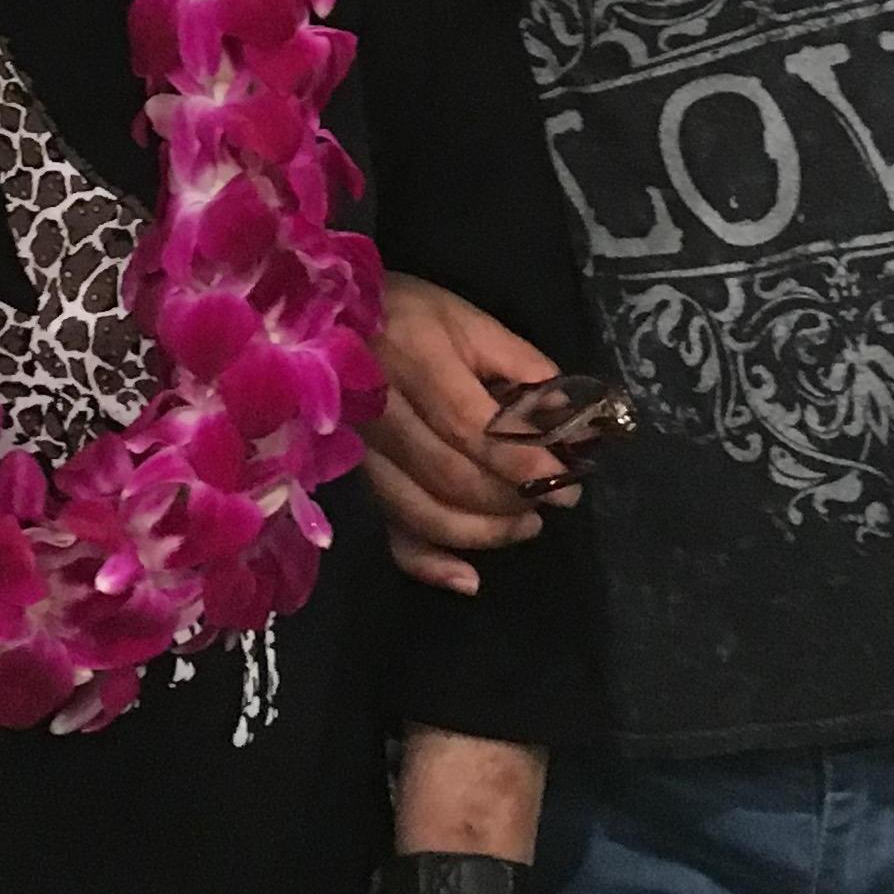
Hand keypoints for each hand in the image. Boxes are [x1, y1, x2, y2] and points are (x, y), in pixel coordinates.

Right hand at [368, 271, 566, 595]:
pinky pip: (385, 531)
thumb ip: (518, 363)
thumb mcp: (466, 318)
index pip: (472, 426)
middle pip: (449, 476)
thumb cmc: (406, 313)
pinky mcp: (351, 480)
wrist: (326, 320)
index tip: (566, 477)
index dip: (522, 458)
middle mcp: (379, 411)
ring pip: (421, 512)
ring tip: (527, 525)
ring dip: (483, 531)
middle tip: (555, 498)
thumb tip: (568, 414)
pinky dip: (426, 564)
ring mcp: (359, 452)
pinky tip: (468, 579)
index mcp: (413, 359)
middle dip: (511, 498)